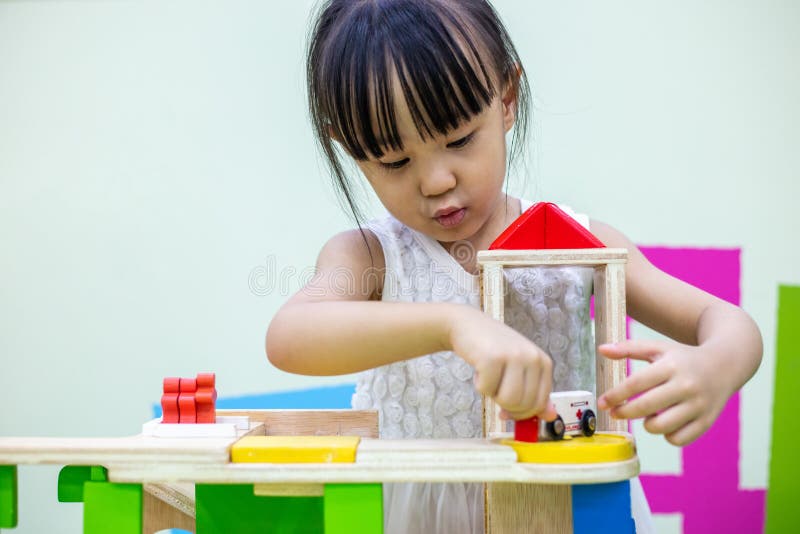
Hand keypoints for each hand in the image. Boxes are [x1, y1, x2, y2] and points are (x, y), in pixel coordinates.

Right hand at [447, 307, 556, 420]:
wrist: (469, 325)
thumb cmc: (494, 348)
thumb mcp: (520, 369)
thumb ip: (535, 392)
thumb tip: (550, 417)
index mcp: (543, 363)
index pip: (540, 403)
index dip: (522, 413)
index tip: (508, 410)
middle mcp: (532, 358)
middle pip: (523, 404)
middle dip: (506, 406)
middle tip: (495, 390)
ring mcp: (514, 356)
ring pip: (508, 400)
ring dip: (493, 396)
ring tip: (489, 378)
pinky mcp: (492, 358)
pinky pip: (487, 390)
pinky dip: (479, 385)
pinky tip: (479, 370)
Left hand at [597, 339, 732, 445]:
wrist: (726, 364)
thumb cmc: (683, 357)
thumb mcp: (658, 348)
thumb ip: (628, 348)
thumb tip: (601, 349)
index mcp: (671, 366)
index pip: (636, 383)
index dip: (615, 395)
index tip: (602, 402)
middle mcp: (686, 386)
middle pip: (645, 407)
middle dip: (624, 412)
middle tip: (615, 412)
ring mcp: (699, 405)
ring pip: (660, 427)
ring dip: (647, 424)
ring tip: (649, 413)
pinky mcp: (707, 421)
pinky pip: (677, 439)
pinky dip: (667, 434)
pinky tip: (666, 422)